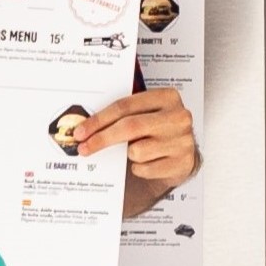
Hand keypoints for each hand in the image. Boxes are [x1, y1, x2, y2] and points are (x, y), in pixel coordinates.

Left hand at [75, 87, 198, 184]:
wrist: (182, 155)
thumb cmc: (158, 132)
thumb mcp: (145, 115)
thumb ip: (123, 116)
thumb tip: (87, 129)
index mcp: (167, 97)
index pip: (126, 105)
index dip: (99, 119)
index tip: (82, 131)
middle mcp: (178, 117)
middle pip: (130, 126)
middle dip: (102, 139)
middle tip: (84, 148)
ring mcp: (183, 140)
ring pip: (137, 151)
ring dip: (129, 155)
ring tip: (136, 151)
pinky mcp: (182, 163)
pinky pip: (145, 169)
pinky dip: (139, 168)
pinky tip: (147, 162)